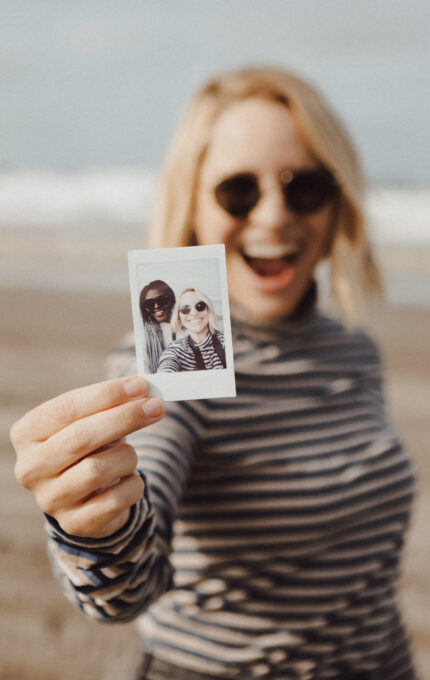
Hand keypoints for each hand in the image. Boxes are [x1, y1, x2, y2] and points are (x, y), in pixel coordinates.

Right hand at [11, 377, 163, 537]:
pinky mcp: (75, 523)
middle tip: (155, 406)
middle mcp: (31, 468)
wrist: (84, 495)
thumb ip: (109, 404)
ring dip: (127, 456)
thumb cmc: (87, 446)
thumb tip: (143, 392)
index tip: (140, 386)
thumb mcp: (88, 420)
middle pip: (80, 438)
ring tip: (130, 453)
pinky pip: (116, 499)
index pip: (66, 409)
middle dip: (124, 418)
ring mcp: (50, 499)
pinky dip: (133, 484)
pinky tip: (129, 479)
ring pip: (97, 470)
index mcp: (27, 434)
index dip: (106, 395)